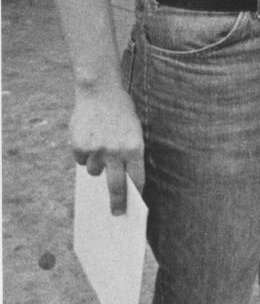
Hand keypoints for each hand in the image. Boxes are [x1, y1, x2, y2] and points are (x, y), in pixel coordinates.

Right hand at [70, 85, 143, 215]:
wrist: (100, 91)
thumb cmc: (121, 112)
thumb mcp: (133, 131)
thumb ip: (128, 154)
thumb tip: (123, 181)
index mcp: (134, 148)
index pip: (137, 179)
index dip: (135, 194)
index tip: (133, 206)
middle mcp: (116, 152)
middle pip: (116, 186)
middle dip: (117, 202)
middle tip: (116, 213)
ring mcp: (96, 150)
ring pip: (94, 171)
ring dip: (96, 164)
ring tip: (99, 144)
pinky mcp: (79, 147)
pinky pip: (80, 160)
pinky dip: (83, 153)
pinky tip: (88, 136)